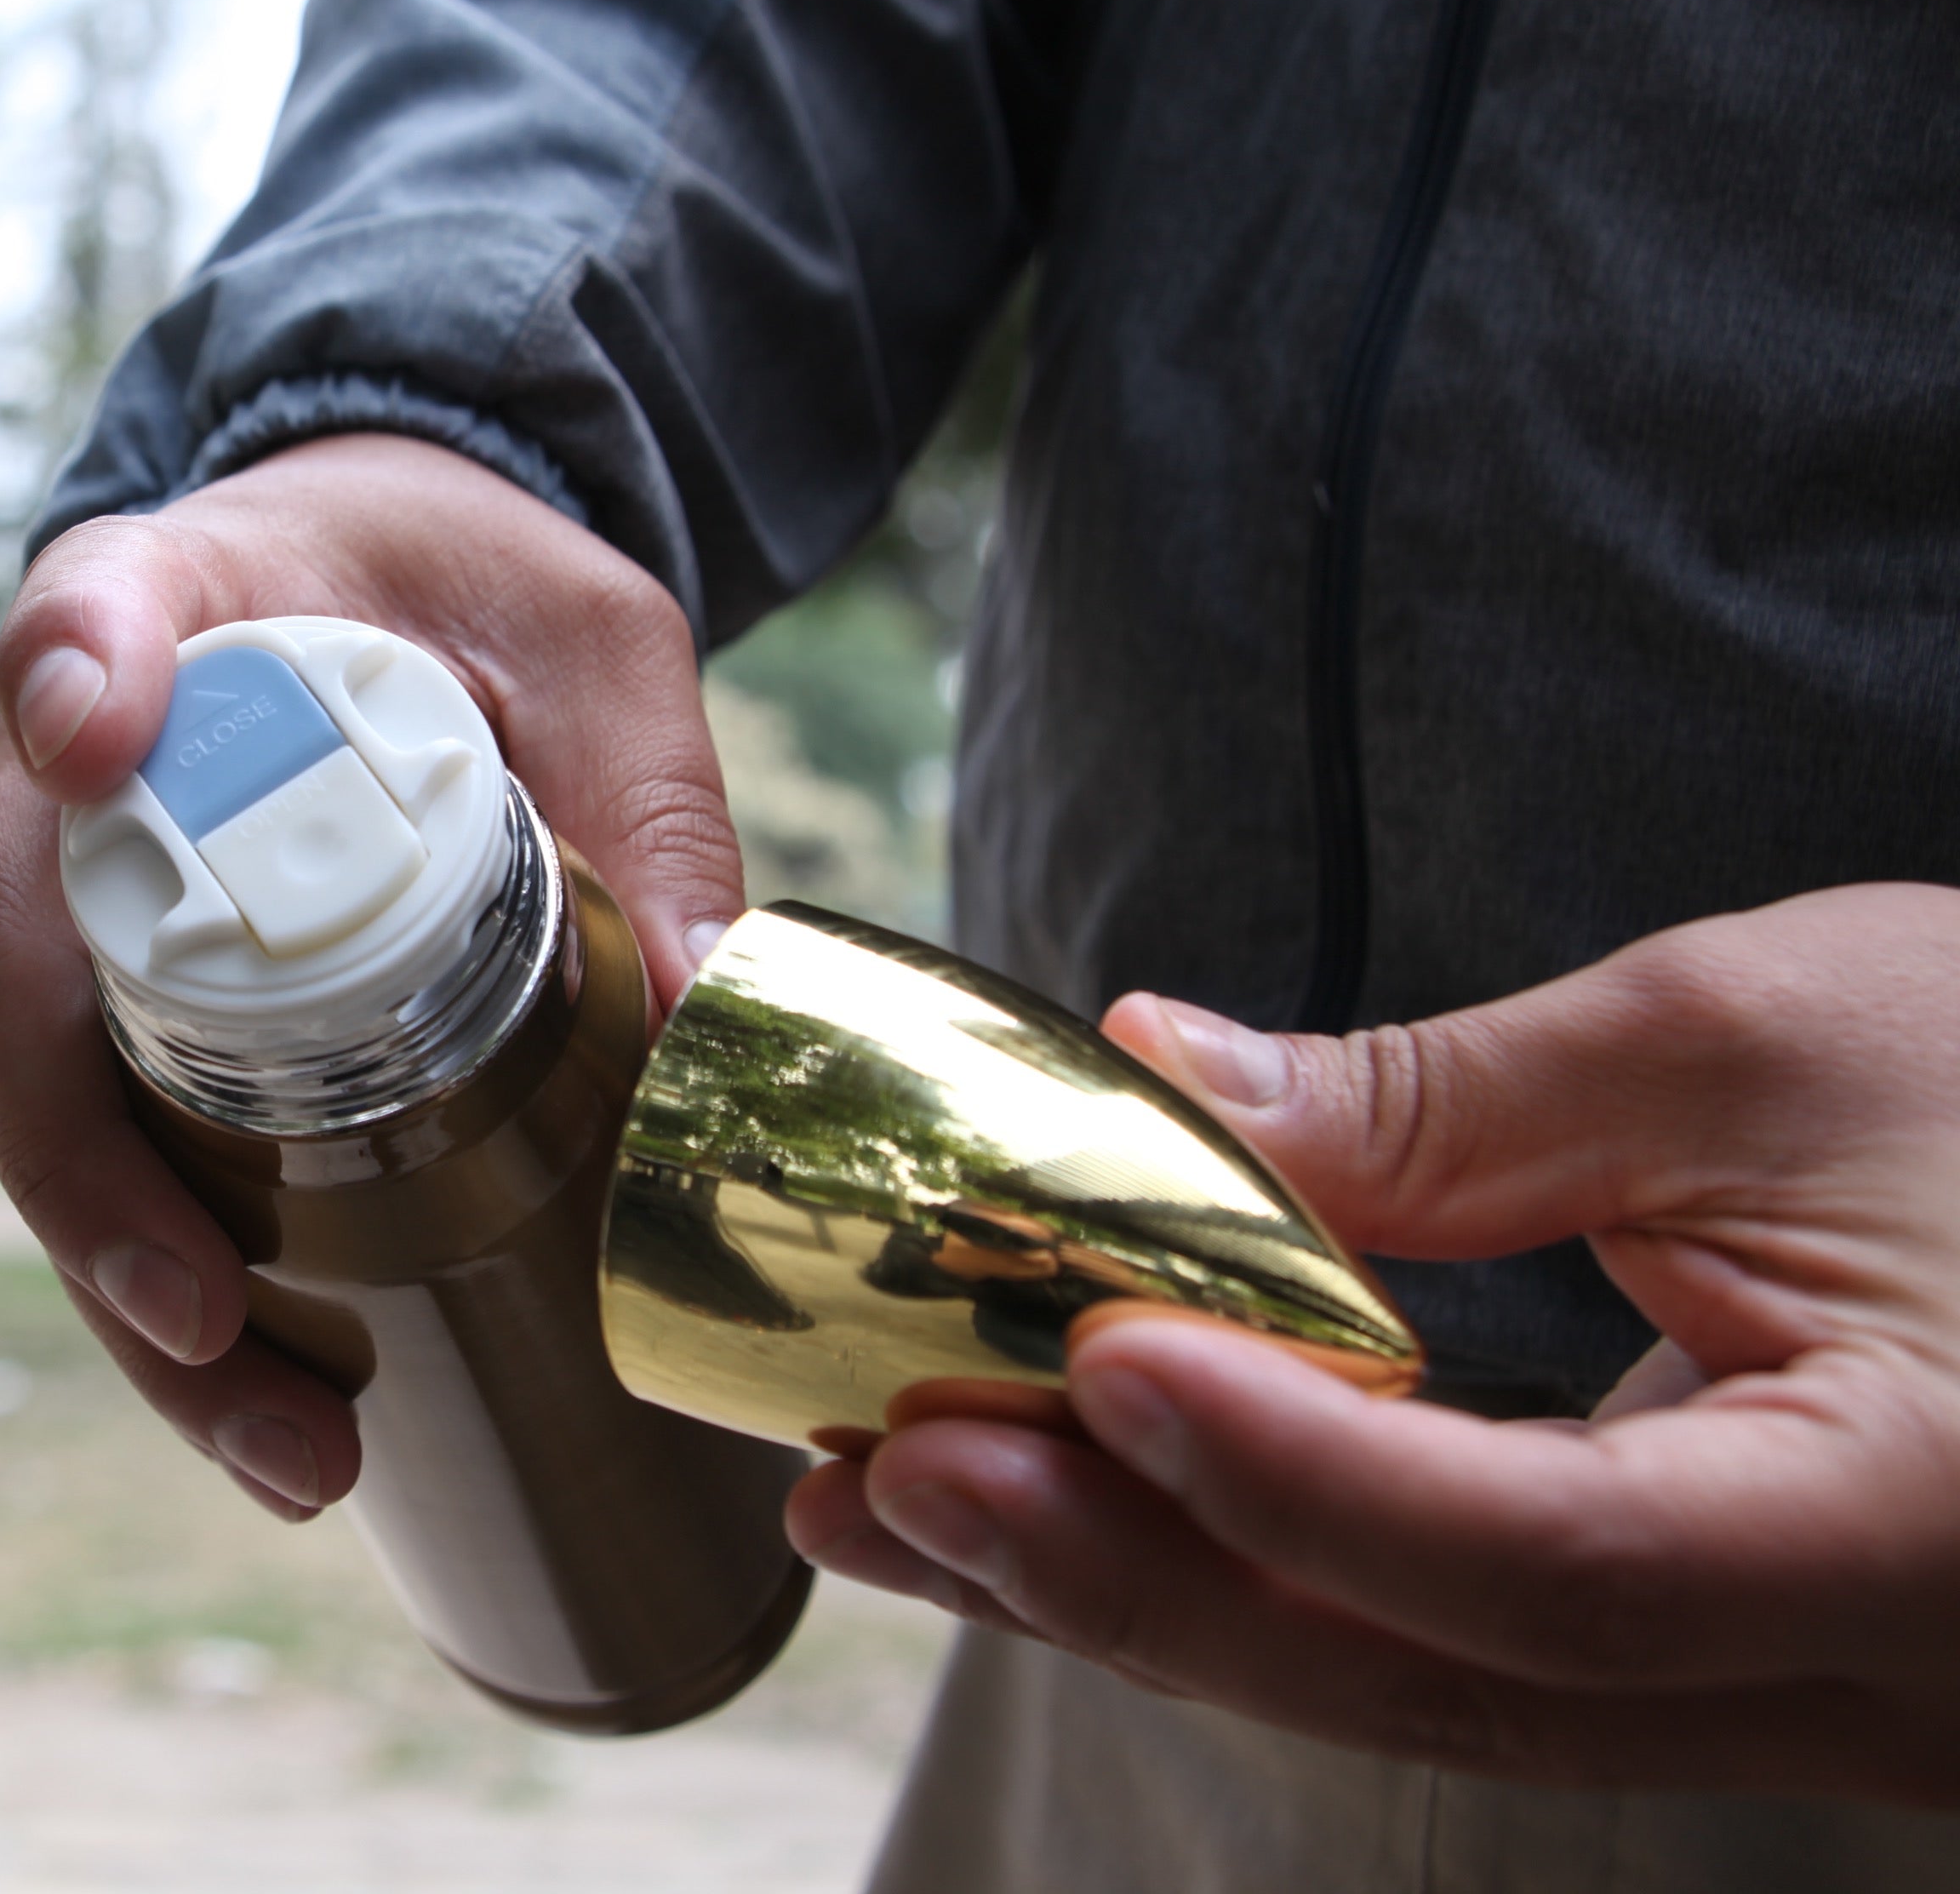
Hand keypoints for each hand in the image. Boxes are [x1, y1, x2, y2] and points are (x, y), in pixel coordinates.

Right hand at [0, 434, 741, 1519]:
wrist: (393, 587)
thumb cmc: (477, 593)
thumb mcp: (597, 642)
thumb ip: (652, 783)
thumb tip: (712, 988)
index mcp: (179, 601)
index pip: (85, 615)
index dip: (74, 677)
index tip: (91, 731)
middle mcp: (72, 762)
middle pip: (7, 958)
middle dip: (84, 1165)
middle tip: (207, 1318)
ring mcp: (71, 897)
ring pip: (36, 1101)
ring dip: (128, 1289)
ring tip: (288, 1456)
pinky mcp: (111, 1002)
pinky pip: (102, 1151)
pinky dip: (171, 1289)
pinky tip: (278, 1416)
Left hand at [788, 883, 1959, 1804]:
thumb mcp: (1772, 1037)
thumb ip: (1458, 1099)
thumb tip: (1158, 1082)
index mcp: (1919, 1533)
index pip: (1561, 1566)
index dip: (1302, 1477)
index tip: (1084, 1358)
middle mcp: (1864, 1688)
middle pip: (1442, 1678)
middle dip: (1137, 1576)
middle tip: (884, 1468)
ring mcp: (1797, 1704)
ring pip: (1426, 1697)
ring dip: (1151, 1593)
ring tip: (900, 1498)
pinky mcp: (1727, 1664)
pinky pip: (1461, 1661)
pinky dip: (1263, 1578)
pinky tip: (1085, 1508)